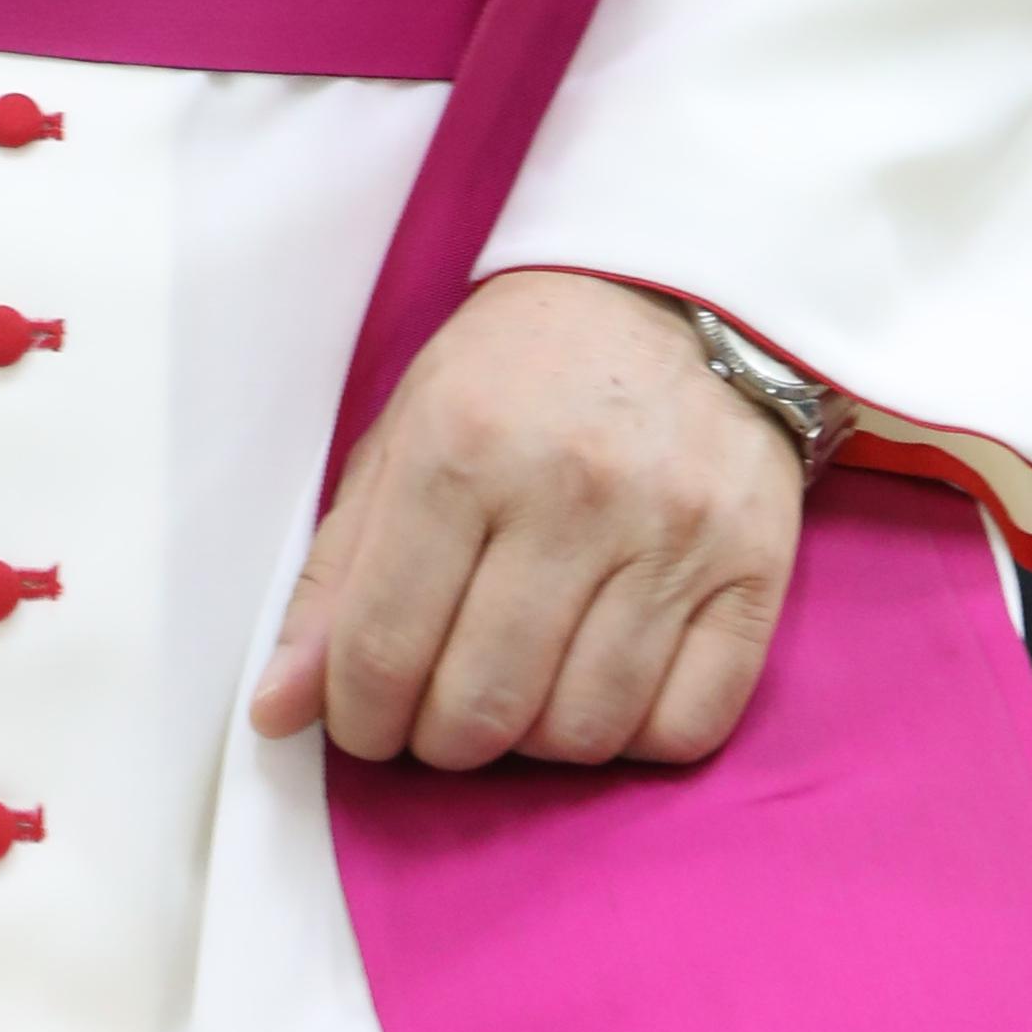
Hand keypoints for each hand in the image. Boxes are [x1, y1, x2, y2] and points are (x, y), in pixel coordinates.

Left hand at [246, 269, 801, 777]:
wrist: (678, 291)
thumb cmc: (524, 370)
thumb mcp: (410, 429)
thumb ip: (340, 571)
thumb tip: (277, 712)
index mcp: (462, 442)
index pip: (383, 652)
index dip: (360, 719)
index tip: (369, 717)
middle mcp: (570, 487)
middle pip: (480, 710)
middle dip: (443, 739)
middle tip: (446, 705)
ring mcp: (672, 530)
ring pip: (580, 734)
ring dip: (538, 739)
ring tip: (528, 681)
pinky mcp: (755, 566)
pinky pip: (684, 730)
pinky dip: (634, 737)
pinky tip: (609, 679)